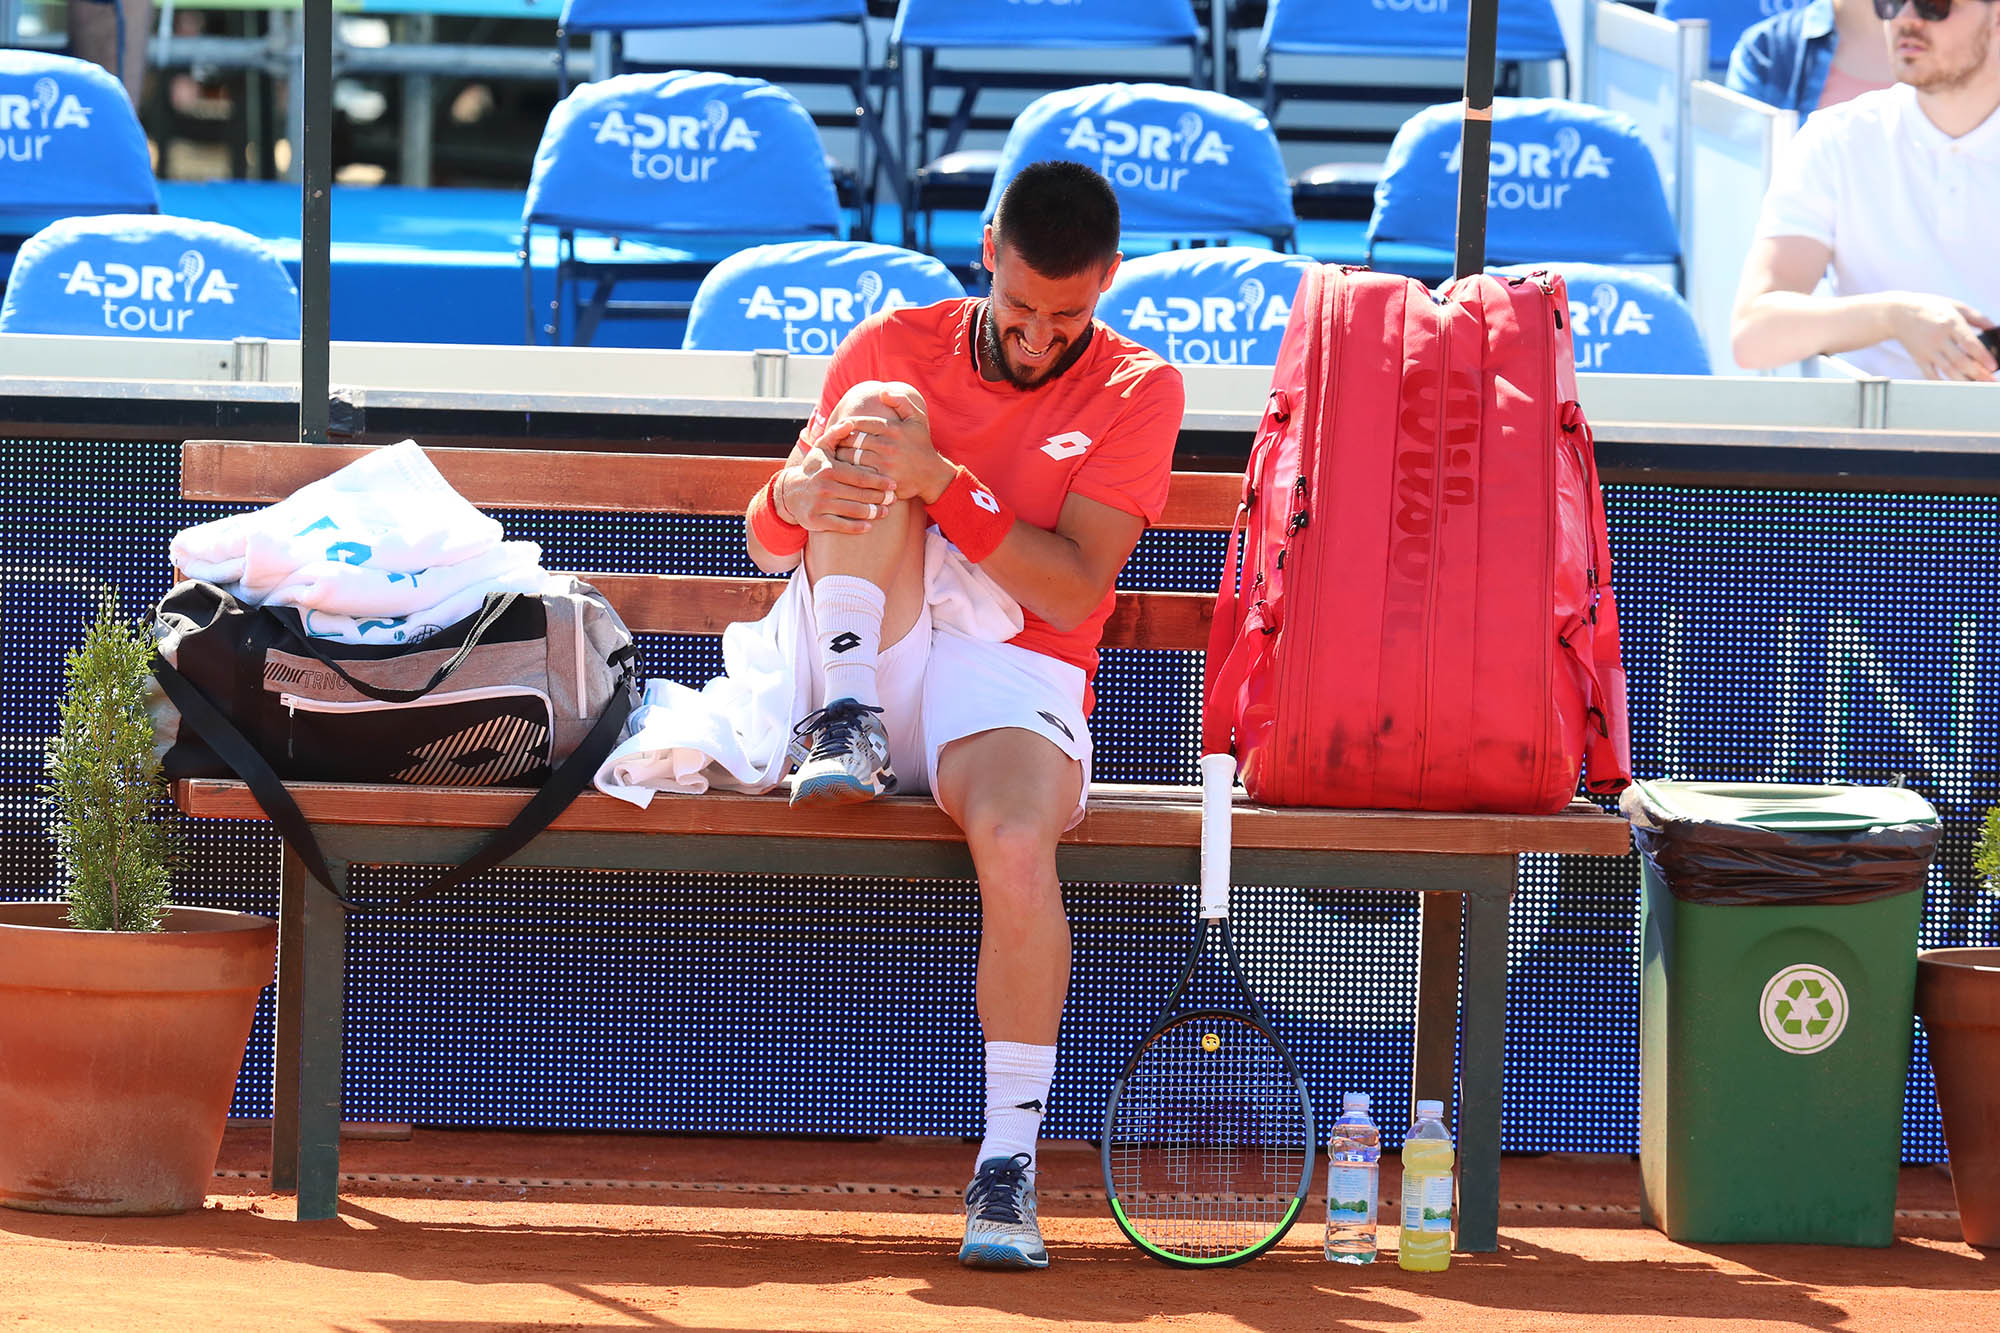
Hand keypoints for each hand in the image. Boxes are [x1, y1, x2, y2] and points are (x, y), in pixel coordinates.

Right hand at [776, 445, 896, 534]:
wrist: (790, 492)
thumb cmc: (814, 468)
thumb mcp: (821, 448)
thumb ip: (836, 434)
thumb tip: (850, 423)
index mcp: (829, 469)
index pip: (860, 476)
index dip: (878, 481)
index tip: (893, 484)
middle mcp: (824, 487)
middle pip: (859, 494)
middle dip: (879, 497)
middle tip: (893, 499)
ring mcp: (820, 505)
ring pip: (853, 511)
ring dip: (872, 513)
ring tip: (885, 511)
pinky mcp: (816, 520)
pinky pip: (841, 526)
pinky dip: (857, 527)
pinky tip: (869, 526)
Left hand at [818, 383, 958, 504]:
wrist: (932, 475)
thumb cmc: (921, 445)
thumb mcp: (917, 419)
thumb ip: (902, 401)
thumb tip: (882, 391)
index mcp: (891, 428)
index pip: (858, 423)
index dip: (845, 425)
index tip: (839, 428)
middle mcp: (887, 444)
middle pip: (852, 440)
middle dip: (839, 441)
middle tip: (831, 443)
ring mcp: (885, 463)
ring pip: (852, 457)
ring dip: (840, 457)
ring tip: (834, 457)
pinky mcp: (883, 479)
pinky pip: (859, 474)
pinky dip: (849, 472)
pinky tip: (844, 472)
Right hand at [1889, 295, 1996, 381]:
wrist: (1897, 313)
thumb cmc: (1929, 307)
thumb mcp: (1955, 305)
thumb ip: (1977, 317)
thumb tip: (1995, 328)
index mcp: (1951, 323)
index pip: (1970, 343)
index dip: (1983, 357)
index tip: (1994, 367)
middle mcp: (1938, 338)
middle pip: (1960, 361)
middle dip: (1978, 374)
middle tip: (1991, 382)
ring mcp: (1927, 350)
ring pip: (1948, 370)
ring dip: (1964, 381)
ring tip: (1978, 388)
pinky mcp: (1918, 358)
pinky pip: (1930, 375)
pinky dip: (1942, 383)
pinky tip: (1954, 388)